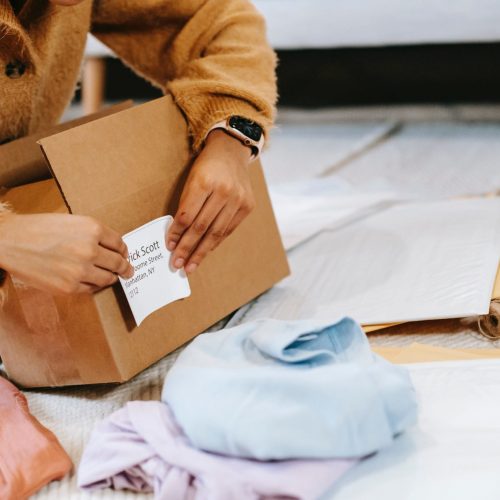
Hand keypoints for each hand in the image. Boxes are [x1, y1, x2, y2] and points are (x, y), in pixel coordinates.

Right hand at [0, 213, 133, 293]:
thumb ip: (93, 233)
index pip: (120, 244)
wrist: (10, 241)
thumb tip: (112, 248)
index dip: (124, 250)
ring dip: (112, 278)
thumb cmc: (39, 228)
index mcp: (92, 229)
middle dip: (125, 267)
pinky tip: (92, 281)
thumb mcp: (73, 221)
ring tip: (113, 277)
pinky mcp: (69, 287)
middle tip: (128, 270)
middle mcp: (89, 249)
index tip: (125, 254)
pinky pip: (91, 289)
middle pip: (118, 262)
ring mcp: (80, 270)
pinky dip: (94, 285)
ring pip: (108, 278)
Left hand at [166, 129, 254, 273]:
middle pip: (202, 227)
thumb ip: (185, 205)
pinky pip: (228, 230)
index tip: (169, 247)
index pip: (187, 215)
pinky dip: (215, 242)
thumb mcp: (191, 179)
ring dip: (202, 252)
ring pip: (216, 233)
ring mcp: (238, 199)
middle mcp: (224, 191)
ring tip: (191, 265)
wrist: (232, 151)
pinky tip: (206, 251)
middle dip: (188, 249)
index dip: (177, 234)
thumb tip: (177, 236)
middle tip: (178, 264)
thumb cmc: (206, 166)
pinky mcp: (247, 206)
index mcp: (204, 181)